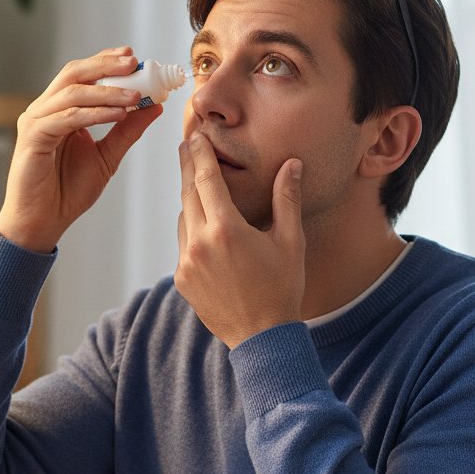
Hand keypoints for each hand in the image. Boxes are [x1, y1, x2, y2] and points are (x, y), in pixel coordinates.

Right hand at [0, 47, 161, 252]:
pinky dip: (93, 114)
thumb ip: (127, 130)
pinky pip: (66, 118)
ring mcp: (36, 121)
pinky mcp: (33, 138)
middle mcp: (46, 110)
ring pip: (72, 93)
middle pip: (74, 74)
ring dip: (107, 92)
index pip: (83, 75)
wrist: (44, 222)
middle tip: (134, 63)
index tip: (134, 58)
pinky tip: (118, 114)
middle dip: (105, 66)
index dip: (107, 62)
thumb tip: (154, 107)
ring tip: (135, 96)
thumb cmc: (68, 192)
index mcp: (61, 110)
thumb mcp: (107, 157)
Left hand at [175, 132, 305, 347]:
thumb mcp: (290, 242)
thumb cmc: (281, 289)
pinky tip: (204, 226)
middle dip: (188, 167)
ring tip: (197, 183)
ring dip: (190, 200)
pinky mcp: (182, 280)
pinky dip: (191, 230)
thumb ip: (286, 199)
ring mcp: (186, 263)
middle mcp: (199, 244)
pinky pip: (183, 244)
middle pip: (188, 194)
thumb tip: (292, 164)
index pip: (206, 179)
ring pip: (183, 219)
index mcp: (226, 230)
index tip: (195, 135)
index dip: (200, 154)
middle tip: (187, 145)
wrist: (262, 338)